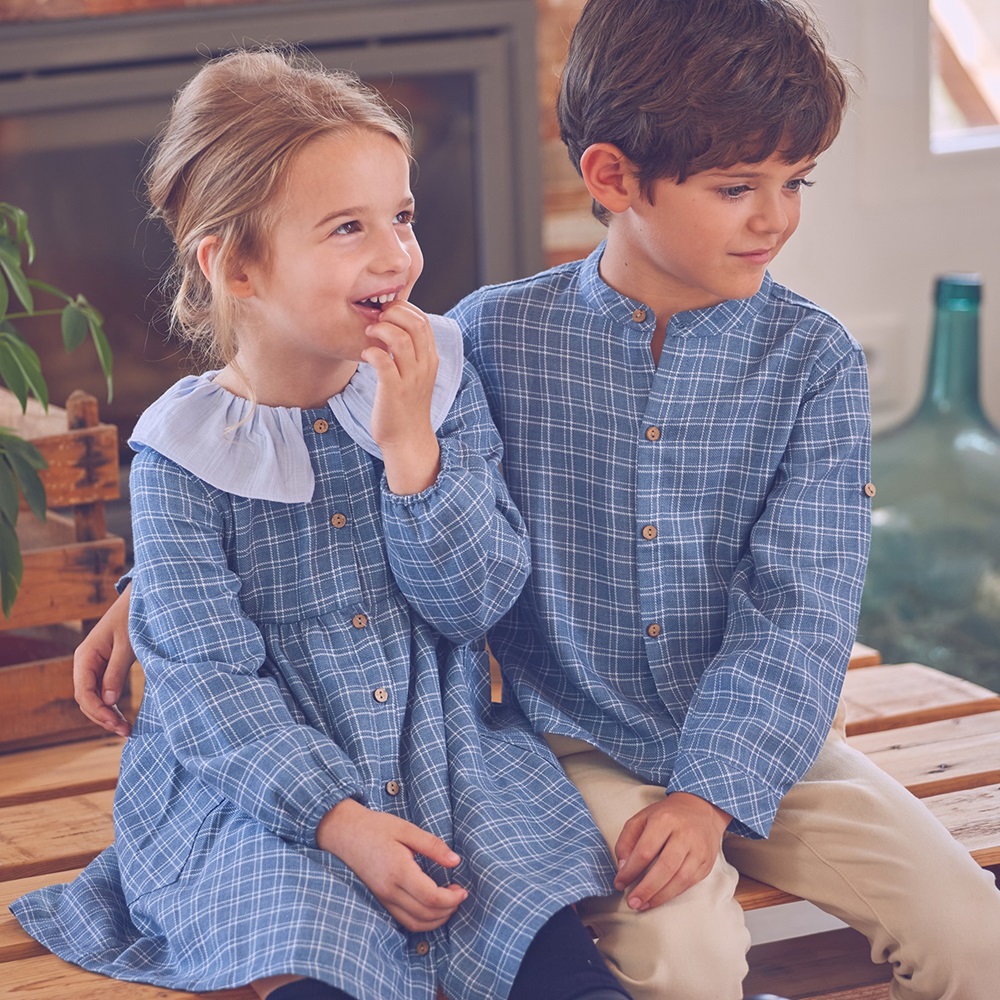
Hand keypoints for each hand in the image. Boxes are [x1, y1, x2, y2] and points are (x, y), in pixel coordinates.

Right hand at [73, 584, 134, 737]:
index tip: (117, 723)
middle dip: (103, 717)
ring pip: (93, 698)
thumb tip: (108, 701)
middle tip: (125, 731)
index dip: (98, 711)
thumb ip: (116, 672)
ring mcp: (94, 666)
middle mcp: (85, 663)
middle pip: (86, 699)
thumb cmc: (133, 618)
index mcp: (85, 656)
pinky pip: (103, 691)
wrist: (141, 600)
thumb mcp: (127, 645)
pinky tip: (121, 716)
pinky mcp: (105, 667)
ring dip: (106, 714)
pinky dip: (111, 705)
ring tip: (125, 730)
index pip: (84, 692)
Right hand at [317, 797, 466, 931]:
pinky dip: (422, 921)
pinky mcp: (380, 901)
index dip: (451, 898)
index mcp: (398, 871)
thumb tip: (456, 861)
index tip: (463, 890)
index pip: (431, 897)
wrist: (344, 833)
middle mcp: (389, 890)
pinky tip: (432, 906)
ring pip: (415, 923)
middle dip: (448, 909)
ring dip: (437, 919)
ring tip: (449, 902)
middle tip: (460, 894)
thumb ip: (432, 845)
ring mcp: (383, 899)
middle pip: (425, 915)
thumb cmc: (376, 828)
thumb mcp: (406, 829)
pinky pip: (404, 921)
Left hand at [362, 300, 440, 494]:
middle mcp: (424, 366)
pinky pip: (383, 362)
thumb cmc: (405, 406)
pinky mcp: (393, 390)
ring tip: (369, 334)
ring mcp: (410, 379)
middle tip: (376, 319)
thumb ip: (410, 353)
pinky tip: (364, 355)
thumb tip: (394, 329)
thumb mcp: (415, 375)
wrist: (407, 439)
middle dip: (393, 314)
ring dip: (381, 330)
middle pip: (416, 324)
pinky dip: (371, 352)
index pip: (424, 321)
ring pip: (400, 339)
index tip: (386, 312)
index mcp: (430, 359)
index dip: (404, 309)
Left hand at [613, 791, 730, 909]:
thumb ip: (627, 840)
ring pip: (680, 878)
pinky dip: (672, 894)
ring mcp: (699, 849)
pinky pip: (690, 883)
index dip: (631, 870)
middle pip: (665, 867)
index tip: (619, 883)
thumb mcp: (641, 818)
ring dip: (660, 896)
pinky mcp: (707, 862)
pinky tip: (659, 898)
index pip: (645, 850)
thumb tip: (623, 868)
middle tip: (632, 902)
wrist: (701, 809)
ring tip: (643, 905)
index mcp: (664, 820)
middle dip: (646, 888)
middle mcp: (684, 834)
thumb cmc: (666, 815)